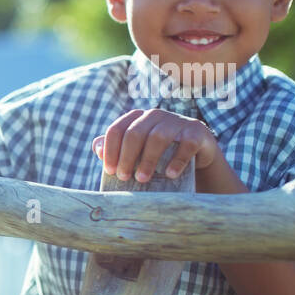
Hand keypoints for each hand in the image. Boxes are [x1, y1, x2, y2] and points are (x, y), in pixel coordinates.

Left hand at [92, 108, 219, 182]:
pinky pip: (186, 144)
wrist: (196, 154)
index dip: (110, 150)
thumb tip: (98, 149)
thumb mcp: (136, 151)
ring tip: (142, 179)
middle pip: (135, 133)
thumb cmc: (158, 154)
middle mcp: (155, 115)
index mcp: (137, 118)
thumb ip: (115, 148)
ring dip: (148, 160)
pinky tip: (170, 174)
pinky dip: (177, 160)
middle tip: (123, 178)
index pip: (116, 129)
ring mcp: (177, 121)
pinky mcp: (196, 132)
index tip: (110, 171)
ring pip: (158, 137)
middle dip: (126, 157)